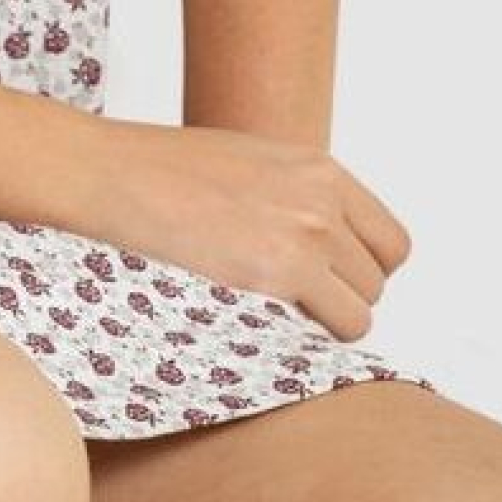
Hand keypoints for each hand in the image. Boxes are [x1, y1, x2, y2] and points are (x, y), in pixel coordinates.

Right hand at [76, 117, 412, 342]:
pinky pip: (337, 328)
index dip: (363, 271)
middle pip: (377, 280)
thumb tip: (320, 244)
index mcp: (318, 168)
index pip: (390, 241)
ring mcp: (306, 234)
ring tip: (272, 316)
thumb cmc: (162, 170)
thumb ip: (295, 196)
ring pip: (361, 311)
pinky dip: (311, 340)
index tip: (330, 284)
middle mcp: (323, 198)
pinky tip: (267, 327)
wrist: (112, 174)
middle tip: (291, 305)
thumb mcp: (249, 162)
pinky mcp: (281, 271)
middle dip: (341, 299)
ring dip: (325, 323)